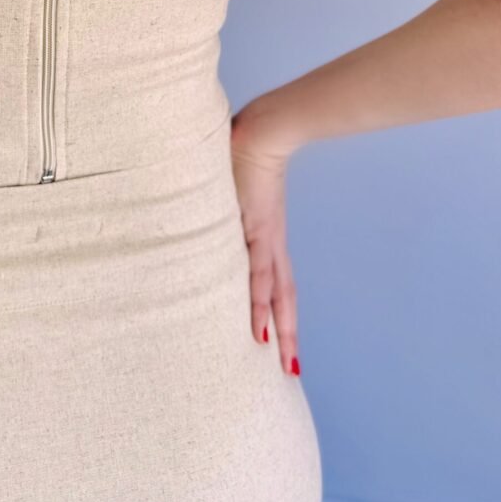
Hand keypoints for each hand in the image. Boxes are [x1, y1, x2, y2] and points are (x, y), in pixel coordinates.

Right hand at [229, 102, 303, 377]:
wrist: (263, 129)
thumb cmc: (244, 150)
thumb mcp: (233, 188)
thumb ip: (223, 203)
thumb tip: (210, 206)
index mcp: (266, 236)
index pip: (277, 283)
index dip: (281, 313)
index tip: (283, 344)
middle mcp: (269, 243)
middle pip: (283, 297)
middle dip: (287, 334)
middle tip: (290, 372)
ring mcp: (263, 237)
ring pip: (274, 293)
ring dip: (279, 328)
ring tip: (280, 360)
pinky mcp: (256, 228)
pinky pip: (256, 271)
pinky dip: (258, 300)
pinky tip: (260, 326)